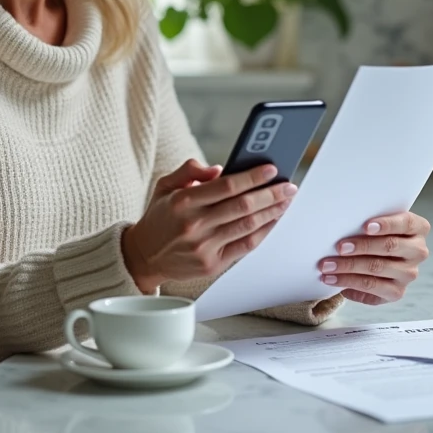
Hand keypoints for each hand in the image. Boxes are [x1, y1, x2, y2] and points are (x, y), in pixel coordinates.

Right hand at [122, 159, 297, 292]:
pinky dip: (264, 232)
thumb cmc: (159, 217)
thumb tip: (219, 169)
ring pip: (248, 226)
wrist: (144, 256)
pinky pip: (246, 246)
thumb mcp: (165, 186)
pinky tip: (273, 220)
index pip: (226, 186)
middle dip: (271, 194)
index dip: (252, 177)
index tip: (272, 168)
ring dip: (272, 212)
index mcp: (182, 202)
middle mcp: (194, 225)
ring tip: (286, 200)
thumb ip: (189, 170)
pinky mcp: (212, 264)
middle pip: (242, 207)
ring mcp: (204, 247)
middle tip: (288, 185)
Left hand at [317, 212, 430, 305]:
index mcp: (417, 227)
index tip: (365, 226)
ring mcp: (409, 273)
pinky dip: (350, 284)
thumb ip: (364, 211)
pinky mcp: (396, 291)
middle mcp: (418, 250)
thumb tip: (331, 200)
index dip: (387, 224)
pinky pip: (372, 289)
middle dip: (361, 247)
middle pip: (389, 247)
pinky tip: (333, 280)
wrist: (373, 254)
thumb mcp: (372, 217)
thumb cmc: (370, 230)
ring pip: (377, 269)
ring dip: (348, 268)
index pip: (405, 222)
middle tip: (338, 247)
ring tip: (326, 265)